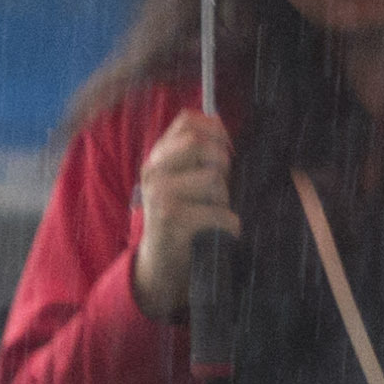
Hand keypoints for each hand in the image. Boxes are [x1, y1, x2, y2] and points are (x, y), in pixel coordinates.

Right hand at [126, 111, 238, 320]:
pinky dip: (230, 223)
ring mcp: (160, 195)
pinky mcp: (172, 220)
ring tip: (216, 211)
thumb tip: (219, 123)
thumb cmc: (179, 217)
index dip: (214, 129)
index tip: (226, 146)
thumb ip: (193, 152)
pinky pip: (218, 212)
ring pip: (213, 179)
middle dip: (222, 164)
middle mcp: (153, 171)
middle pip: (201, 145)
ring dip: (224, 198)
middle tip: (220, 187)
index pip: (186, 121)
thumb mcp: (179, 179)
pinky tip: (226, 230)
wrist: (159, 262)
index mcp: (157, 157)